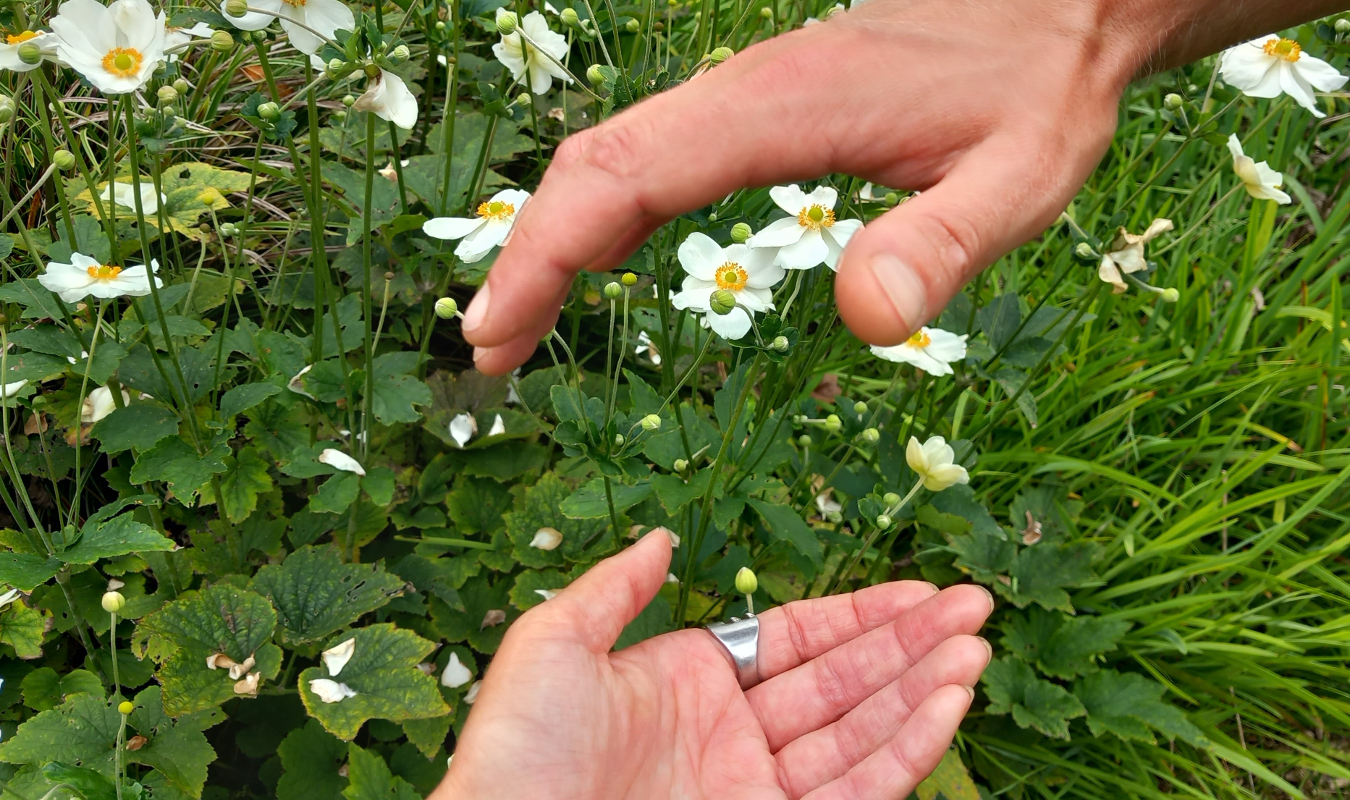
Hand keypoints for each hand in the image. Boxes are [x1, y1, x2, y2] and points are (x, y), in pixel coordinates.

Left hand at [432, 530, 994, 799]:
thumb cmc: (520, 748)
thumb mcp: (554, 644)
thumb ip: (615, 589)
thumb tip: (664, 536)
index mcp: (689, 681)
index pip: (798, 639)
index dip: (861, 614)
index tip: (922, 590)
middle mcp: (733, 734)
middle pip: (843, 680)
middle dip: (911, 644)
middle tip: (976, 607)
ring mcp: (756, 789)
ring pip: (861, 733)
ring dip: (922, 692)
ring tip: (975, 652)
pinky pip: (856, 788)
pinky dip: (907, 749)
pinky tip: (947, 708)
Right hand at [461, 0, 1139, 373]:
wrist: (1057, 2)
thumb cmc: (1038, 88)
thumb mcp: (1020, 177)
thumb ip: (943, 244)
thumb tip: (866, 322)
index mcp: (782, 108)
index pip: (628, 177)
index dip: (548, 253)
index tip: (498, 334)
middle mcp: (743, 91)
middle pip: (596, 163)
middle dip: (528, 255)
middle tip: (489, 354)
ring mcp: (745, 93)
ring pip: (615, 153)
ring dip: (554, 233)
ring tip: (519, 323)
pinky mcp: (758, 104)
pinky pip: (653, 153)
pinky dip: (601, 210)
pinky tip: (599, 258)